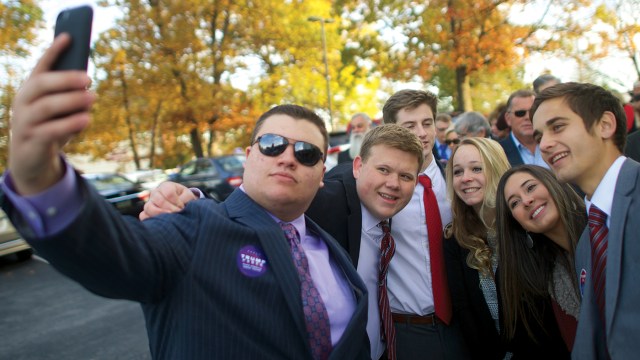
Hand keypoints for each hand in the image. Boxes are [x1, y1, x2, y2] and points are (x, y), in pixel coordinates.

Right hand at [9, 34, 94, 194]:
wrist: (32, 159)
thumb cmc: (50, 127)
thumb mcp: (59, 111)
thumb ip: (68, 97)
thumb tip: (87, 86)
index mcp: (30, 90)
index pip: (40, 67)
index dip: (53, 52)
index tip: (68, 37)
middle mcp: (23, 102)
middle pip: (41, 84)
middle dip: (65, 79)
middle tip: (89, 79)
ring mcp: (24, 122)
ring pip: (46, 107)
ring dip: (72, 101)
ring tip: (93, 98)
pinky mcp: (31, 141)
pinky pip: (50, 130)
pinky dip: (70, 124)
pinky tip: (86, 120)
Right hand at [139, 181, 196, 220]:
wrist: (180, 204)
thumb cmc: (184, 199)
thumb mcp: (188, 196)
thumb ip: (186, 199)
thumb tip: (179, 207)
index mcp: (166, 186)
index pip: (169, 193)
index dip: (177, 202)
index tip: (183, 207)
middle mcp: (155, 192)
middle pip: (158, 200)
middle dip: (170, 209)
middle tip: (177, 214)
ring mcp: (149, 202)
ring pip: (149, 208)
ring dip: (161, 215)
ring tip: (170, 219)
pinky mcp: (146, 212)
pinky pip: (143, 216)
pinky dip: (150, 220)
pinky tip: (161, 223)